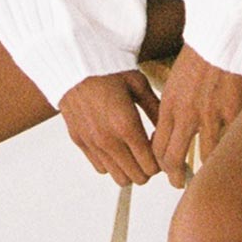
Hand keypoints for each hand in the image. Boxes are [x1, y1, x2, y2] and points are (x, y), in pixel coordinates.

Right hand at [58, 69, 163, 185]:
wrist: (73, 64)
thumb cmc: (106, 69)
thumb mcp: (138, 84)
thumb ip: (155, 109)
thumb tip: (169, 127)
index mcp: (127, 126)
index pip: (151, 166)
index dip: (160, 162)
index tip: (159, 148)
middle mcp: (108, 140)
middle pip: (137, 177)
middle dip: (147, 168)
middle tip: (148, 152)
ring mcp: (92, 143)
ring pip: (118, 177)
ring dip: (130, 168)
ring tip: (132, 151)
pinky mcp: (80, 141)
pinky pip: (100, 168)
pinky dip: (111, 163)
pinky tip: (115, 146)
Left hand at [152, 44, 241, 186]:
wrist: (220, 36)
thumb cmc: (199, 56)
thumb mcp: (176, 82)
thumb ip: (174, 107)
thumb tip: (173, 129)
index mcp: (169, 105)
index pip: (157, 145)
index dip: (159, 163)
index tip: (164, 169)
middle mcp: (186, 114)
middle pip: (173, 158)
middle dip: (175, 176)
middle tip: (179, 183)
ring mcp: (210, 114)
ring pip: (203, 157)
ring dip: (204, 171)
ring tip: (207, 177)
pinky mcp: (233, 111)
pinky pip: (231, 141)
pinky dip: (231, 152)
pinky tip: (232, 158)